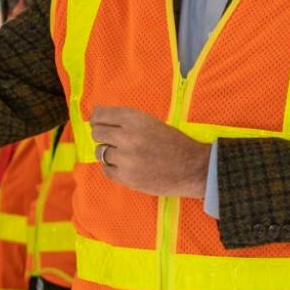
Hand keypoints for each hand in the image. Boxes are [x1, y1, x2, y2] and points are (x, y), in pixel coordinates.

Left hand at [89, 106, 211, 198]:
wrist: (193, 168)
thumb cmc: (174, 143)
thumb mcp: (151, 122)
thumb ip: (125, 119)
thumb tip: (95, 112)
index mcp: (135, 119)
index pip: (100, 115)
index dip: (97, 119)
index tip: (99, 122)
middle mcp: (127, 137)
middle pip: (96, 133)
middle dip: (103, 136)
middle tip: (115, 141)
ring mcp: (125, 159)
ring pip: (100, 152)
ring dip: (109, 153)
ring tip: (125, 155)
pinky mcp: (126, 178)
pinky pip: (106, 170)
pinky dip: (113, 168)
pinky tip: (126, 166)